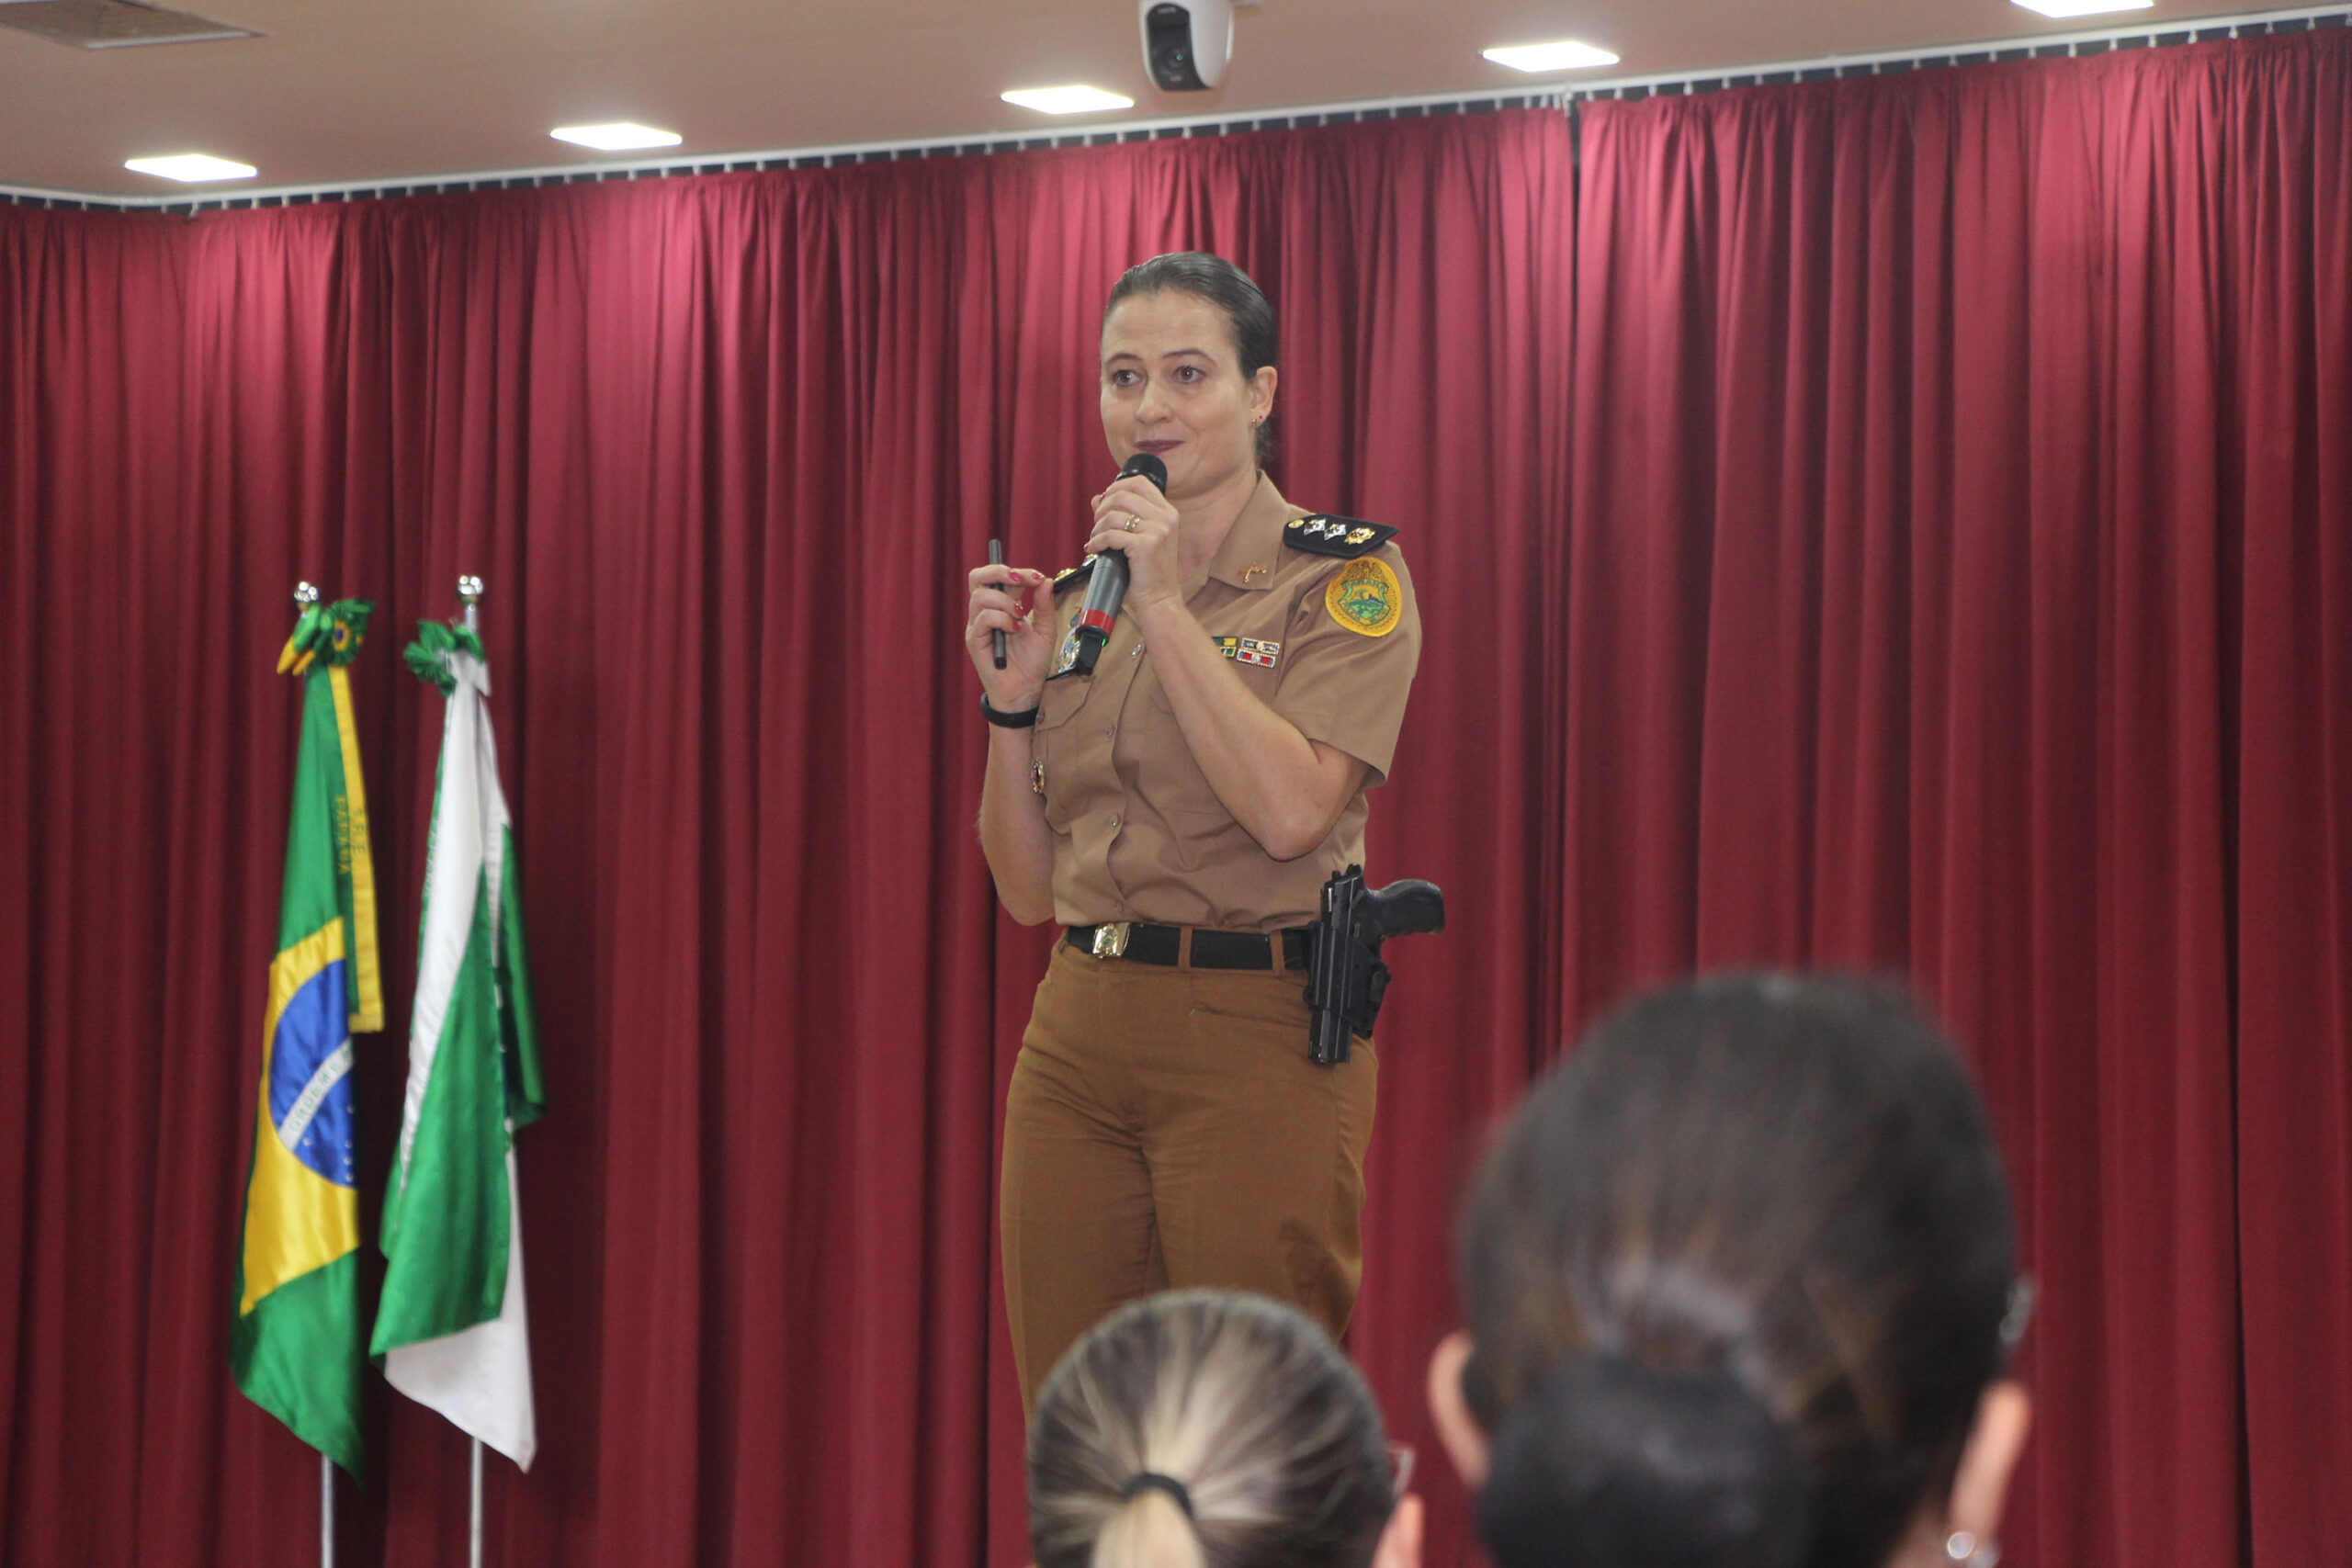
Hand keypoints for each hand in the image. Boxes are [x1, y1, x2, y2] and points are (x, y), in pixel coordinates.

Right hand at [965, 560, 1056, 709]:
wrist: (1026, 689)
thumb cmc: (1032, 662)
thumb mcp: (1045, 630)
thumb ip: (1044, 606)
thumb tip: (1046, 581)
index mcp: (1002, 605)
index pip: (999, 577)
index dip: (1018, 572)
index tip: (1038, 578)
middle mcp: (986, 612)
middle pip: (977, 577)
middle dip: (1000, 572)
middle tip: (1020, 581)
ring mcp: (978, 625)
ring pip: (980, 596)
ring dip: (1004, 602)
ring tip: (1019, 616)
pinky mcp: (974, 640)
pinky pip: (983, 618)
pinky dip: (1001, 619)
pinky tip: (1014, 630)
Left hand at [1085, 475, 1182, 611]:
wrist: (1160, 599)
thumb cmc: (1148, 571)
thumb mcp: (1139, 538)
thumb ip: (1121, 515)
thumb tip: (1096, 498)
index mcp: (1167, 512)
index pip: (1140, 482)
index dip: (1117, 487)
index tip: (1105, 501)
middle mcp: (1165, 518)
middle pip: (1122, 495)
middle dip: (1102, 509)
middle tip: (1096, 525)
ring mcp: (1157, 531)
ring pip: (1114, 515)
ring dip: (1097, 527)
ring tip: (1095, 540)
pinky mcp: (1145, 546)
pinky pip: (1111, 535)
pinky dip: (1097, 542)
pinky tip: (1093, 549)